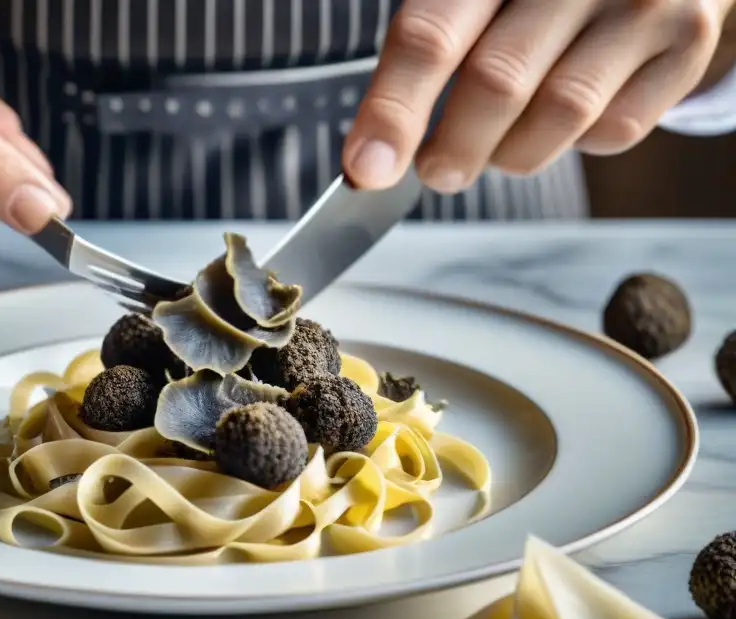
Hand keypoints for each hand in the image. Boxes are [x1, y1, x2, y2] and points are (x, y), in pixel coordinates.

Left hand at [344, 0, 732, 192]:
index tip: (367, 167)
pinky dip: (573, 144)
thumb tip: (374, 148)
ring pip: (558, 116)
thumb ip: (427, 43)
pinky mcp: (684, 46)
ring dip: (509, 153)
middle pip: (497, 82)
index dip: (393, 109)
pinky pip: (613, 130)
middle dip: (453, 148)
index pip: (430, 35)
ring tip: (491, 146)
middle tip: (435, 170)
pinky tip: (557, 120)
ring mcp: (640, 4)